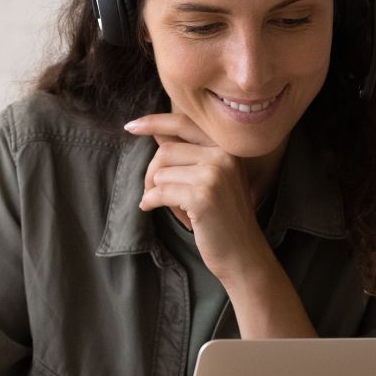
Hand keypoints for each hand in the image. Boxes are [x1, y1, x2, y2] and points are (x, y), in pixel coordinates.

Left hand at [126, 112, 273, 286]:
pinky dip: (150, 201)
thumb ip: (188, 154)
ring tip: (164, 205)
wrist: (243, 254)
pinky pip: (160, 192)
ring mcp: (214, 175)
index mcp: (228, 147)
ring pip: (161, 172)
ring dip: (154, 190)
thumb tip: (156, 132)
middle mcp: (224, 155)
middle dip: (151, 172)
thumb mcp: (213, 178)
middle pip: (166, 150)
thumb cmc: (224, 218)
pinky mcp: (202, 196)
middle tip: (150, 191)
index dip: (154, 122)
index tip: (131, 126)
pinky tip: (150, 208)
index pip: (184, 123)